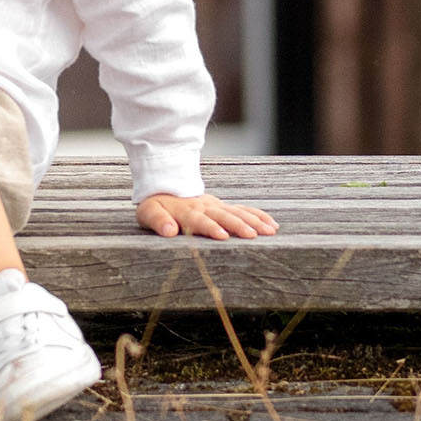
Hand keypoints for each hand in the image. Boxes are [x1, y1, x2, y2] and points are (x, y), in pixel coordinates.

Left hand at [137, 190, 278, 238]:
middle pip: (223, 216)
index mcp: (186, 212)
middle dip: (238, 225)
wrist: (164, 185)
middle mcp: (204, 208)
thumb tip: (168, 230)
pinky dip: (258, 216)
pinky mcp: (223, 207)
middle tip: (253, 235)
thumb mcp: (148, 212)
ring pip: (237, 212)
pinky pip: (243, 210)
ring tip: (269, 231)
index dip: (210, 227)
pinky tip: (271, 224)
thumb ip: (157, 220)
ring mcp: (216, 206)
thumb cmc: (156, 205)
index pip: (200, 220)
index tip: (223, 235)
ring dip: (253, 221)